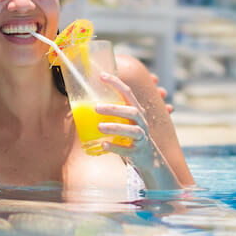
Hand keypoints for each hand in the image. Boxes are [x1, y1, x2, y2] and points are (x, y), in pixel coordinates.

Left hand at [96, 72, 179, 189]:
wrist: (149, 159)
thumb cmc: (131, 136)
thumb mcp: (125, 121)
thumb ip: (112, 112)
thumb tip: (86, 103)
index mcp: (137, 111)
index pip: (128, 93)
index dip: (116, 83)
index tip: (101, 76)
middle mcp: (141, 122)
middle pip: (132, 111)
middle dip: (115, 108)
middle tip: (96, 107)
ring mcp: (142, 138)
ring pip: (132, 130)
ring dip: (115, 127)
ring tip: (99, 127)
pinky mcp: (138, 152)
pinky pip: (127, 150)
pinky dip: (115, 147)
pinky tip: (103, 145)